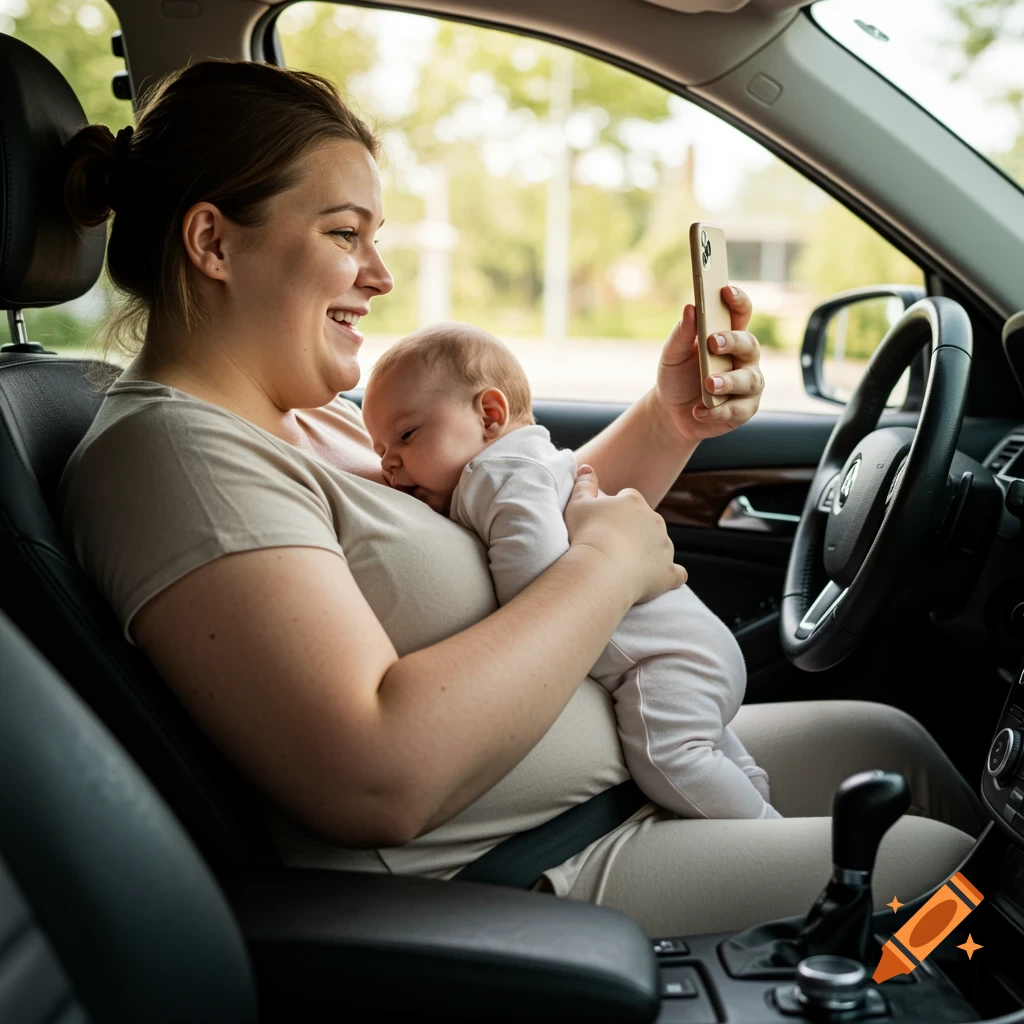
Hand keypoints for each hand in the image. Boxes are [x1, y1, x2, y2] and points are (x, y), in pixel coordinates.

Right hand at [564, 465, 686, 605]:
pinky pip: (676, 573)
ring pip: (661, 545)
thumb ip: (584, 484)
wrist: (600, 568)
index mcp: (633, 501)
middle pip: (647, 521)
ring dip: (649, 553)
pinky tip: (658, 579)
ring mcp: (664, 547)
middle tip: (612, 545)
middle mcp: (655, 520)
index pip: (629, 498)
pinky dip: (669, 575)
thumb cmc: (586, 534)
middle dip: (634, 531)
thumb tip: (587, 468)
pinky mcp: (668, 572)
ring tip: (626, 566)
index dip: (616, 510)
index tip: (603, 523)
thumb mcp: (577, 504)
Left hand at [653, 285, 764, 444]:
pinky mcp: (743, 410)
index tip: (726, 291)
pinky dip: (717, 411)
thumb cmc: (677, 377)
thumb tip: (690, 308)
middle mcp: (743, 359)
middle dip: (733, 342)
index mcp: (728, 337)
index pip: (741, 313)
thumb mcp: (672, 355)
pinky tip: (699, 410)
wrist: (671, 412)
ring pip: (749, 380)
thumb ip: (682, 334)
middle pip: (750, 344)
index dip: (738, 301)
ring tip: (708, 384)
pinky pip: (738, 410)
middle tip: (712, 342)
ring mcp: (747, 385)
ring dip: (728, 381)